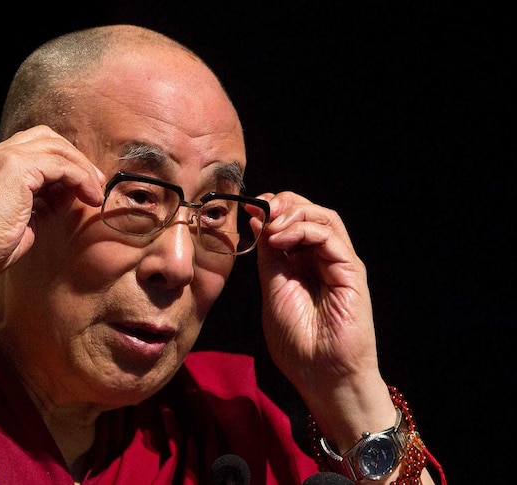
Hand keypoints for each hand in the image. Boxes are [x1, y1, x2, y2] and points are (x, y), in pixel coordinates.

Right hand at [0, 125, 105, 284]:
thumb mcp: (16, 220)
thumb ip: (37, 202)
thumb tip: (63, 196)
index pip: (31, 148)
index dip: (60, 163)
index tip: (78, 186)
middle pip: (45, 137)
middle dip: (74, 158)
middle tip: (94, 183)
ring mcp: (2, 157)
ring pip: (56, 147)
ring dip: (81, 168)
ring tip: (95, 192)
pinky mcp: (15, 167)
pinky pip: (60, 164)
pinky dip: (79, 177)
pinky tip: (88, 196)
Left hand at [254, 192, 378, 396]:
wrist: (322, 374)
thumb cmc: (298, 342)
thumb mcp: (272, 289)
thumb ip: (268, 255)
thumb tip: (258, 221)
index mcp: (302, 262)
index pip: (291, 220)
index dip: (271, 209)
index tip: (249, 208)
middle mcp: (322, 258)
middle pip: (309, 211)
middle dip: (283, 204)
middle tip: (260, 209)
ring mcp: (339, 263)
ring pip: (323, 217)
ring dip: (293, 213)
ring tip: (271, 227)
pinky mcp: (351, 271)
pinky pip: (331, 236)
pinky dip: (304, 229)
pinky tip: (282, 239)